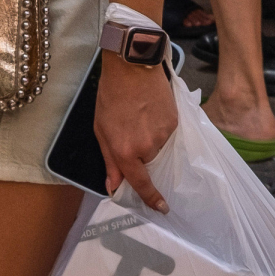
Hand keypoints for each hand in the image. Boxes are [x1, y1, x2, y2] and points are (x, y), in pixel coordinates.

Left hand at [95, 53, 179, 207]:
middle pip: (147, 161)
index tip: (162, 208)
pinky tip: (148, 109)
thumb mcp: (101, 130)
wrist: (132, 67)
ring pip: (156, 146)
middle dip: (138, 152)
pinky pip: (165, 132)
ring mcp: (163, 133)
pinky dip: (157, 126)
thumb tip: (114, 187)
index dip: (151, 198)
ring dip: (148, 137)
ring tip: (138, 115)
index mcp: (125, 151)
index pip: (141, 182)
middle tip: (128, 129)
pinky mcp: (174, 121)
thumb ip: (109, 161)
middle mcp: (147, 146)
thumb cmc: (111, 96)